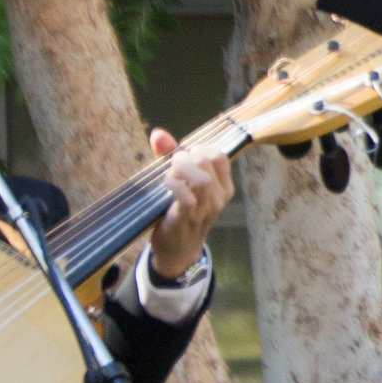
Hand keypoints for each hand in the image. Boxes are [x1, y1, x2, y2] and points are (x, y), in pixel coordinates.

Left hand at [145, 126, 230, 278]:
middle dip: (186, 156)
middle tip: (171, 163)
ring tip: (169, 172)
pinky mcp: (188, 218)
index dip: (200, 149)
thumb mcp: (183, 184)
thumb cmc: (180, 212)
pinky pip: (187, 197)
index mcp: (223, 187)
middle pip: (208, 162)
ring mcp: (206, 209)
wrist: (178, 249)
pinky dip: (174, 185)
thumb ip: (172, 157)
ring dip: (180, 169)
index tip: (184, 155)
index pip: (220, 156)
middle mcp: (219, 197)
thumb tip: (158, 134)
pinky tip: (165, 183)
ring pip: (201, 179)